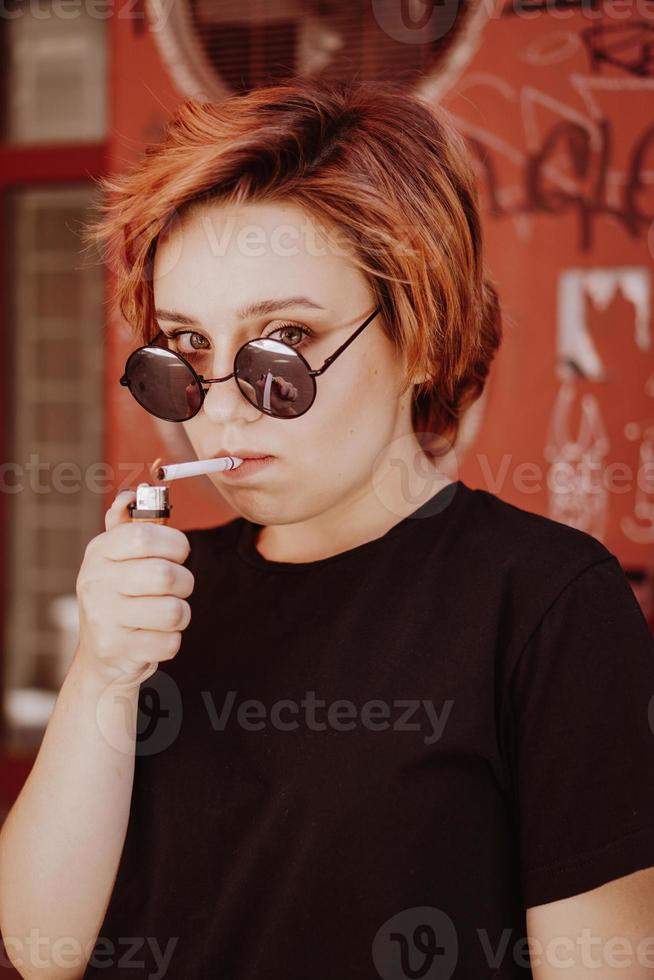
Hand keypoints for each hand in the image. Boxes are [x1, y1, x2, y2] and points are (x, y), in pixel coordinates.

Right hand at [73, 490, 194, 689]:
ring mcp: (102, 617)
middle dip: (184, 582)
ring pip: (172, 611)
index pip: (144, 536)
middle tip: (177, 588)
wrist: (101, 657)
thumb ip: (128, 525)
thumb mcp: (118, 559)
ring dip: (180, 614)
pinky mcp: (116, 648)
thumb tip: (129, 496)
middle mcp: (95, 581)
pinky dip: (171, 640)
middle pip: (165, 575)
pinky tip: (155, 637)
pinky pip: (169, 642)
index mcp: (99, 552)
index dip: (175, 543)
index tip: (179, 553)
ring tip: (165, 614)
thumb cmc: (120, 598)